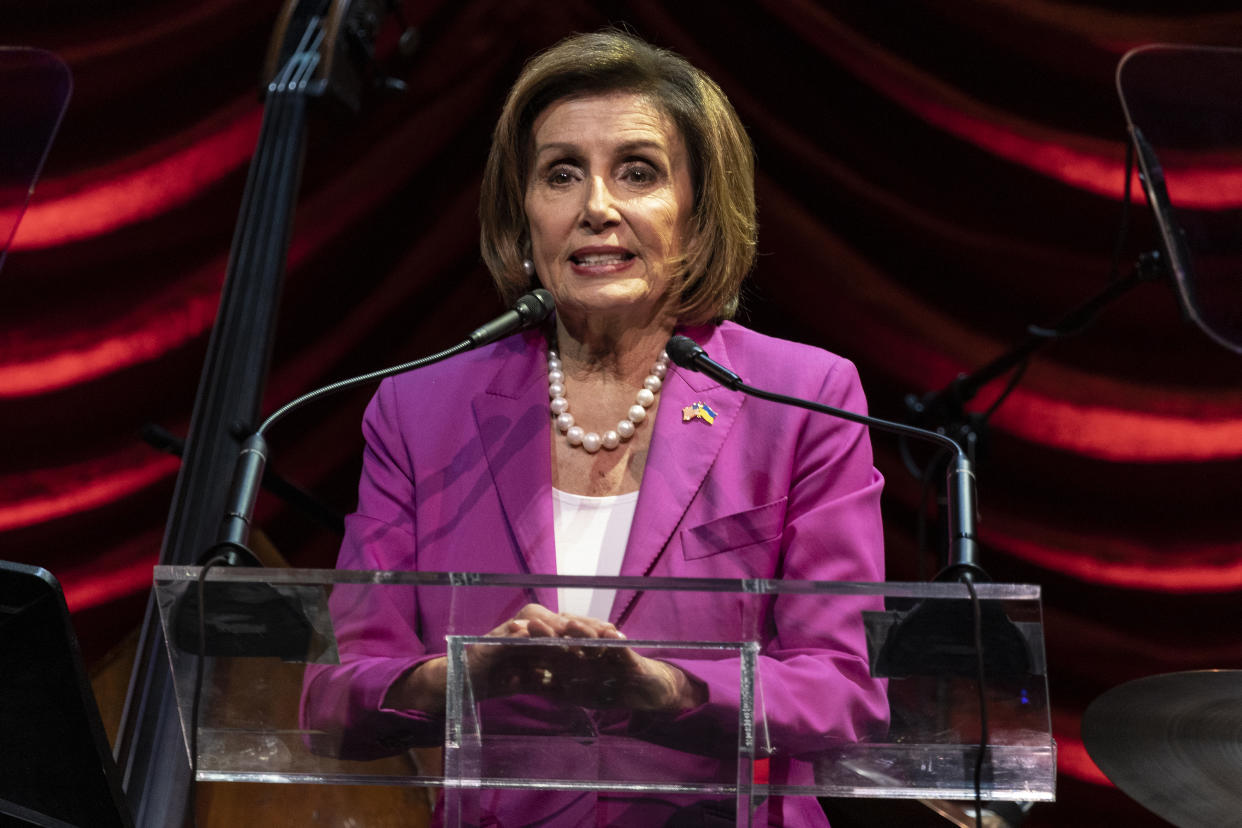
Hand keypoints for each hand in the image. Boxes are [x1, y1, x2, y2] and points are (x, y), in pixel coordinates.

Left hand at [474, 604, 704, 712]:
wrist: (648, 691)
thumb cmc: (612, 688)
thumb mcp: (582, 694)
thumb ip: (560, 689)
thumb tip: (532, 684)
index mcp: (576, 659)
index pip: (550, 650)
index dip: (532, 644)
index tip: (511, 638)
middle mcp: (590, 652)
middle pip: (567, 640)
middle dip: (549, 632)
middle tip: (529, 625)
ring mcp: (610, 653)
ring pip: (592, 641)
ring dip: (581, 632)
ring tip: (567, 623)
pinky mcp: (630, 658)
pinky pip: (621, 650)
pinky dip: (614, 643)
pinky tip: (607, 636)